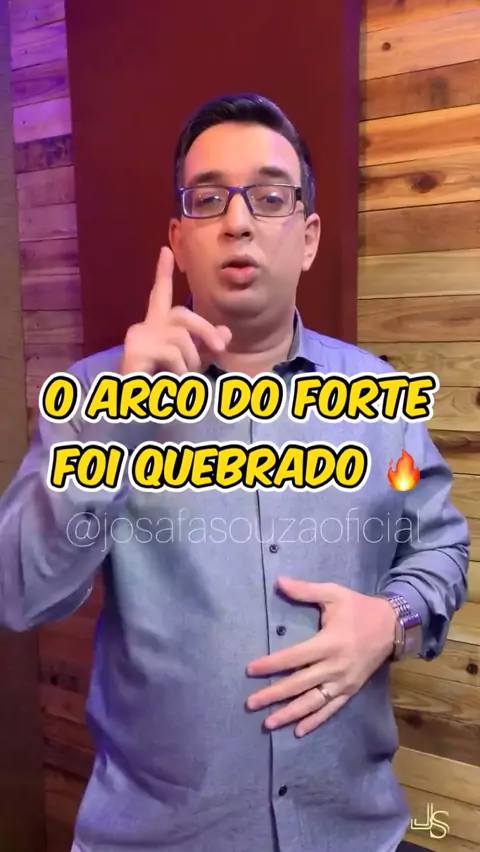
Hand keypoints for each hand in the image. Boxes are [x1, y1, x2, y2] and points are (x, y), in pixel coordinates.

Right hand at [119, 246, 231, 375]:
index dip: (162, 273)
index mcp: (156, 327)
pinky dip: (181, 372)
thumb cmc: (163, 388)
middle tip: (222, 348)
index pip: (160, 295)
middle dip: (206, 330)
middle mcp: (144, 328)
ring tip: (183, 380)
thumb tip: (226, 333)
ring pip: (182, 338)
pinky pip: (172, 354)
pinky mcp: (135, 351)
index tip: (165, 249)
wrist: (135, 413)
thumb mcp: (191, 364)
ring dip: (191, 362)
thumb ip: (207, 346)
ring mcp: (137, 338)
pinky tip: (172, 383)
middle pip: (183, 315)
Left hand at [245, 577, 395, 736]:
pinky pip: (331, 709)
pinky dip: (315, 721)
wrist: (392, 625)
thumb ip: (305, 590)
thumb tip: (278, 582)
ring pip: (313, 702)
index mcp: (329, 642)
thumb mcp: (334, 593)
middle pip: (299, 684)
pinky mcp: (351, 691)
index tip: (250, 670)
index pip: (294, 657)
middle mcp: (335, 666)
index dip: (271, 664)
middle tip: (250, 703)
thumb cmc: (358, 608)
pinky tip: (298, 731)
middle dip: (273, 694)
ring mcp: (344, 682)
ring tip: (268, 723)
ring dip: (289, 714)